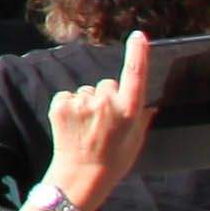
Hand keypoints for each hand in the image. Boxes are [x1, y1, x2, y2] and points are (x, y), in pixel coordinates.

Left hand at [45, 33, 150, 210]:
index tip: (139, 36)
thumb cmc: (114, 159)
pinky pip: (69, 95)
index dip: (138, 54)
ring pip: (87, 91)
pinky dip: (71, 106)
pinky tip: (74, 124)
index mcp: (129, 111)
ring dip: (88, 103)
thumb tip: (148, 99)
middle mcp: (106, 102)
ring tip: (88, 127)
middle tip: (105, 121)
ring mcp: (82, 102)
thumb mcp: (136, 139)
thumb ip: (141, 115)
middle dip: (107, 96)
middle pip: (108, 84)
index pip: (135, 75)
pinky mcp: (61, 103)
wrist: (81, 175)